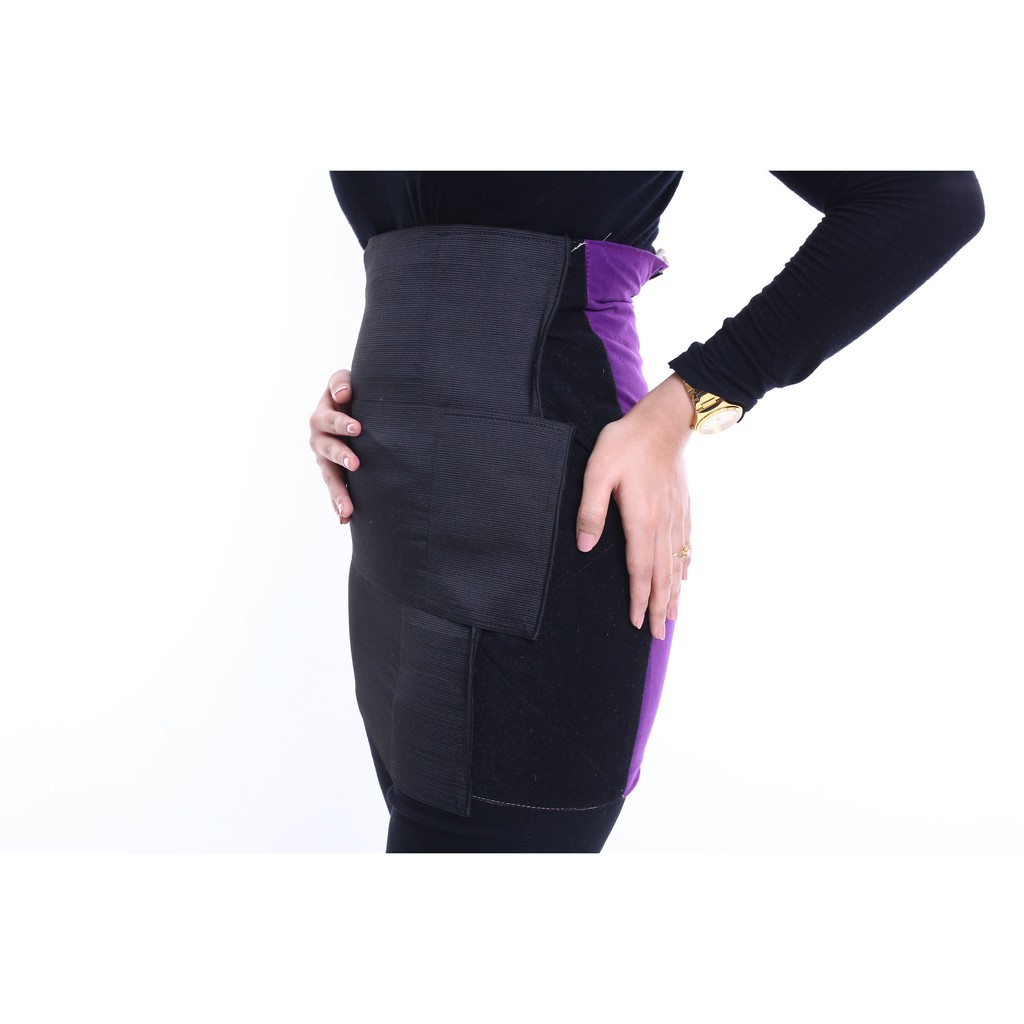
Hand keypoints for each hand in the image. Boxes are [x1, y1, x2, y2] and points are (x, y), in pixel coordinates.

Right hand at [308, 368, 361, 523]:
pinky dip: (338, 505)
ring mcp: (325, 460)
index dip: (341, 423)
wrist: (350, 408)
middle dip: (341, 456)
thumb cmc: (349, 394)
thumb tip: (343, 394)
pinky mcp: (334, 473)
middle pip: (328, 449)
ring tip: (347, 509)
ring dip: (338, 492)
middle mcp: (319, 439)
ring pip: (329, 476)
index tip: (357, 428)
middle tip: (355, 463)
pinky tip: (344, 520)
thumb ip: (340, 383)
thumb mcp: (343, 381)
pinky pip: (335, 489)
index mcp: (322, 417)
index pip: (330, 420)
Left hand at [576, 373, 693, 638]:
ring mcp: (675, 517)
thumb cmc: (626, 444)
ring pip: (675, 565)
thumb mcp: (598, 473)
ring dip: (674, 594)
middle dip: (659, 608)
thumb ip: (591, 510)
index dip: (639, 599)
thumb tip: (584, 546)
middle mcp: (662, 525)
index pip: (639, 570)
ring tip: (673, 617)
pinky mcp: (682, 507)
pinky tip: (684, 578)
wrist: (664, 421)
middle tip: (659, 636)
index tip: (638, 624)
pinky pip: (685, 546)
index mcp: (641, 521)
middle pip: (662, 576)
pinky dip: (684, 567)